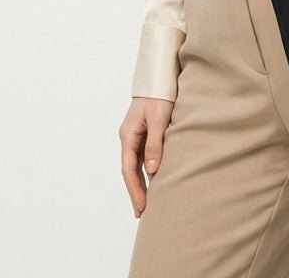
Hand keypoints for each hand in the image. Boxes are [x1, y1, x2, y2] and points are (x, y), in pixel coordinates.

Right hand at [119, 96, 173, 217]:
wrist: (160, 75)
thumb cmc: (159, 95)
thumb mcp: (159, 119)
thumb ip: (155, 143)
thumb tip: (151, 171)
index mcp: (128, 134)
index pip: (129, 169)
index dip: (135, 189)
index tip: (142, 206)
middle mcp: (129, 137)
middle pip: (130, 170)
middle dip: (136, 191)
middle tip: (142, 212)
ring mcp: (136, 135)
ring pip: (137, 164)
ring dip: (141, 182)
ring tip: (147, 202)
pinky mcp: (145, 132)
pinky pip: (144, 155)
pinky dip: (148, 170)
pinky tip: (154, 180)